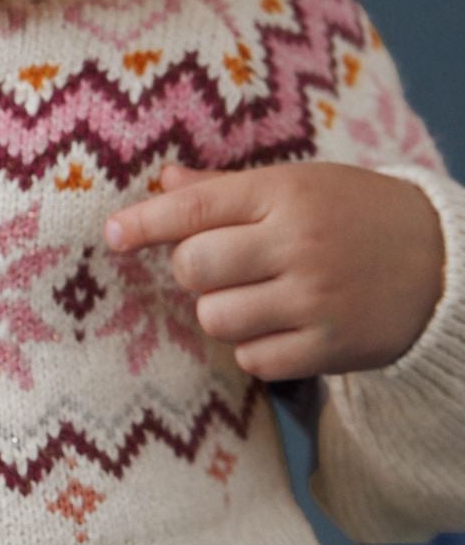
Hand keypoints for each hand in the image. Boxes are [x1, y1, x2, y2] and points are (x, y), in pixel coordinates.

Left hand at [104, 160, 444, 381]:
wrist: (443, 261)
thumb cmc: (354, 214)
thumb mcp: (298, 185)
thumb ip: (227, 189)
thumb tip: (162, 184)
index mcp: (286, 194)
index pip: (194, 209)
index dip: (143, 223)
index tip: (113, 235)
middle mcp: (299, 244)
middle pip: (194, 269)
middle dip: (193, 271)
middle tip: (221, 267)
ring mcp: (316, 300)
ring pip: (216, 319)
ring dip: (222, 312)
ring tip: (255, 298)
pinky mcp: (330, 348)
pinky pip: (253, 360)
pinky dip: (255, 348)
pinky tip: (280, 327)